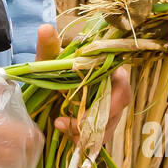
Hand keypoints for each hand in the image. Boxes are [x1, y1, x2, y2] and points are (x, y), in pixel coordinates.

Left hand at [34, 23, 130, 146]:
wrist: (47, 83)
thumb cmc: (55, 66)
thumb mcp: (50, 57)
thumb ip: (48, 45)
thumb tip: (44, 28)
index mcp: (108, 71)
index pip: (123, 85)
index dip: (111, 100)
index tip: (87, 108)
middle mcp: (113, 90)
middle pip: (117, 110)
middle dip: (93, 121)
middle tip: (65, 123)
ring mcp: (109, 109)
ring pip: (109, 126)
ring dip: (86, 133)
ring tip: (60, 126)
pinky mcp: (100, 123)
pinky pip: (99, 136)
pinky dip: (84, 140)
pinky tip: (67, 135)